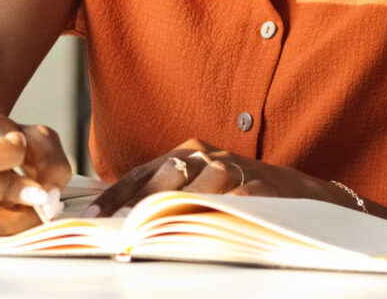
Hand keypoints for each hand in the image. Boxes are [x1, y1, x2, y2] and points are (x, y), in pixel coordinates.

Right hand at [0, 114, 73, 235]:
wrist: (8, 153)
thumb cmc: (20, 145)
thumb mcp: (42, 140)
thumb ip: (51, 164)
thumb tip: (48, 198)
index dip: (10, 156)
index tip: (23, 150)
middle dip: (11, 191)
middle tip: (37, 191)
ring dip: (16, 217)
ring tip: (33, 206)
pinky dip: (14, 227)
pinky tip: (22, 213)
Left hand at [81, 138, 350, 216]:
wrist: (292, 188)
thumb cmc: (233, 188)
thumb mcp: (196, 181)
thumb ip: (161, 191)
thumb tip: (115, 214)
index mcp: (184, 152)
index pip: (141, 174)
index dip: (116, 195)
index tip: (94, 216)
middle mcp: (205, 157)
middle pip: (165, 180)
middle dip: (141, 205)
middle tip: (121, 228)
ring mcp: (232, 171)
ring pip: (196, 191)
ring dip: (173, 213)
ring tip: (152, 233)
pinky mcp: (256, 190)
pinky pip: (231, 205)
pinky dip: (213, 219)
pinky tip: (197, 233)